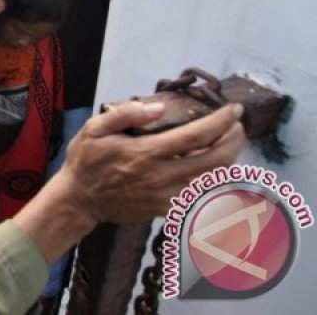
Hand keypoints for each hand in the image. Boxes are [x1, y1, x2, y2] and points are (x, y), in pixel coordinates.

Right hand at [60, 102, 246, 223]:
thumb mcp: (95, 128)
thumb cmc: (86, 160)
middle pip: (216, 160)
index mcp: (147, 152)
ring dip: (229, 162)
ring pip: (213, 181)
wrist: (79, 199)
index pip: (197, 135)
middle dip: (235, 140)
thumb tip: (158, 106)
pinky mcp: (165, 210)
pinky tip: (216, 171)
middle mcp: (162, 176)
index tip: (234, 110)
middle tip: (238, 126)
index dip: (222, 121)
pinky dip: (215, 184)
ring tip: (230, 144)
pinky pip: (200, 199)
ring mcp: (166, 196)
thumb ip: (126, 114)